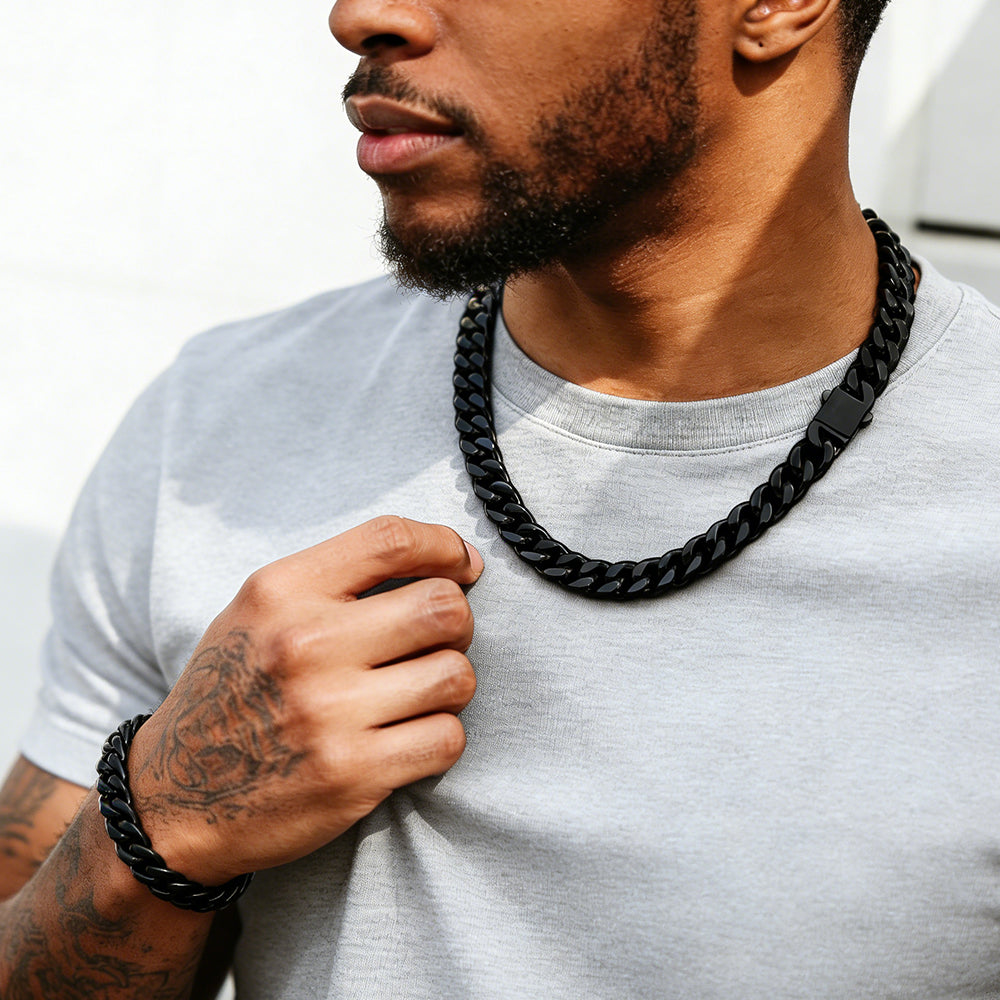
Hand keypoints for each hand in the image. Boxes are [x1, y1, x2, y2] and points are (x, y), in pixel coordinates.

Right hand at [127, 516, 482, 884]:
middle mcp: (306, 644)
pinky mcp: (353, 775)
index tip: (463, 565)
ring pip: (456, 675)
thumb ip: (335, 579)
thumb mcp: (258, 612)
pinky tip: (409, 737)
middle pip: (444, 607)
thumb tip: (444, 563)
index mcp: (281, 592)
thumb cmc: (230, 691)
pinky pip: (447, 739)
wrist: (172, 800)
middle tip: (439, 640)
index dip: (445, 546)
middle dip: (458, 623)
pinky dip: (440, 738)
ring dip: (452, 685)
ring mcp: (330, 713)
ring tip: (419, 693)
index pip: (391, 540)